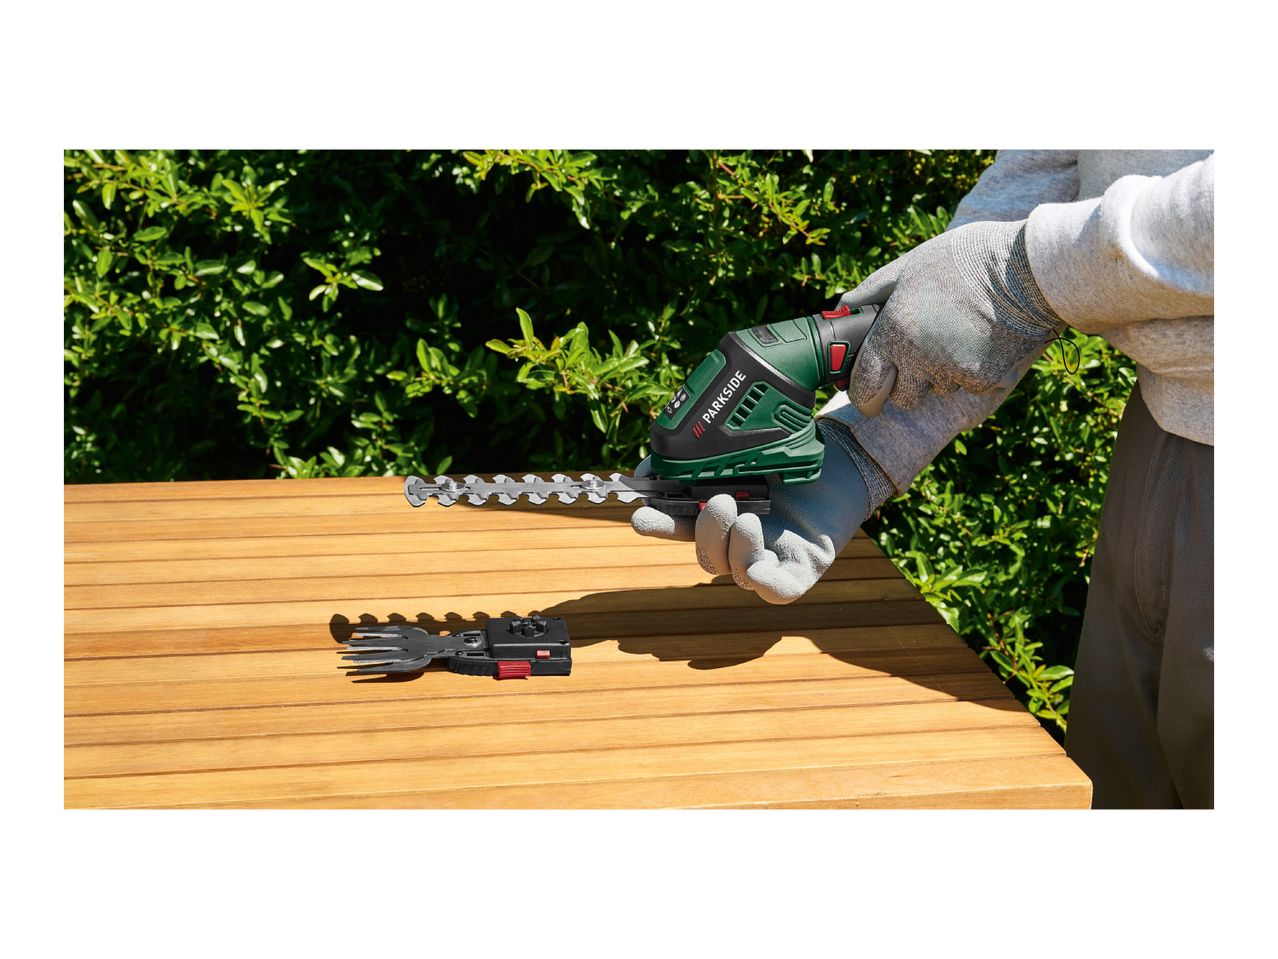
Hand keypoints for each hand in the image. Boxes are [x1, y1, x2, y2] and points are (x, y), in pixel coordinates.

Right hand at [630, 422, 883, 603]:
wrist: (844, 461)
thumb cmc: (792, 458)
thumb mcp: (740, 453)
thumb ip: (698, 459)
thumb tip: (648, 467)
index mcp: (720, 518)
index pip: (679, 528)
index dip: (658, 525)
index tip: (643, 514)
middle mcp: (740, 543)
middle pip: (707, 557)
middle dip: (705, 534)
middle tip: (720, 502)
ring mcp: (769, 560)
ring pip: (737, 573)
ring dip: (734, 547)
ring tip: (749, 518)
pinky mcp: (800, 571)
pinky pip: (778, 591)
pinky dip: (766, 583)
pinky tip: (760, 567)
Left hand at [841, 220, 1062, 415]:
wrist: (1033, 269)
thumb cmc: (968, 259)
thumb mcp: (913, 264)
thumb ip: (874, 290)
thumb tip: (842, 307)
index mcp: (894, 331)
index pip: (864, 385)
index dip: (863, 391)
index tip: (867, 389)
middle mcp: (918, 359)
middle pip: (900, 398)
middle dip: (904, 385)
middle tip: (919, 355)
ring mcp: (951, 374)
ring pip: (936, 391)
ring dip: (940, 374)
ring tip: (958, 334)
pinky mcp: (983, 381)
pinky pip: (967, 387)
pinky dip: (971, 371)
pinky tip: (982, 340)